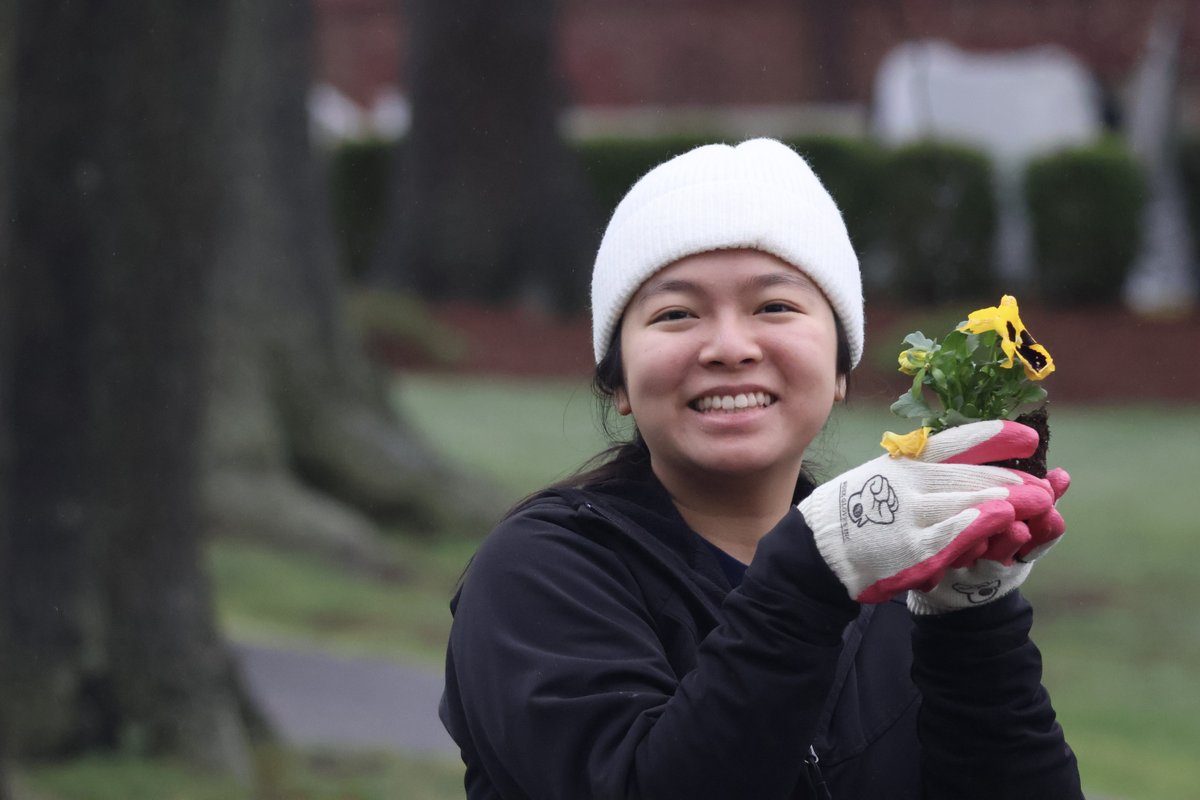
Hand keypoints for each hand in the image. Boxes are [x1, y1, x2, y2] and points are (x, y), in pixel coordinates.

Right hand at [797, 421, 1055, 603]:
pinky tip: (1004, 521)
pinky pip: (951, 535)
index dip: (993, 437)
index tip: (1026, 437)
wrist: (819, 549)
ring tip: (1041, 501)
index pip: (954, 443)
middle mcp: (908, 483)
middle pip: (969, 476)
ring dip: (1008, 501)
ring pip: (967, 503)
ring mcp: (909, 516)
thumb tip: (969, 457)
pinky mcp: (910, 549)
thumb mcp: (885, 475)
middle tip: (1046, 485)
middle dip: (1012, 480)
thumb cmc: (857, 511)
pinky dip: (980, 525)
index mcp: (903, 462)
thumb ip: (923, 467)